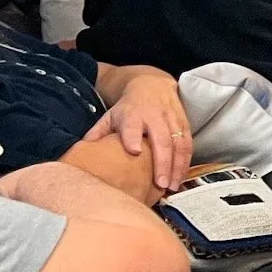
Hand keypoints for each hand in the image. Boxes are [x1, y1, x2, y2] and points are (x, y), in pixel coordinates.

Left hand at [83, 72, 192, 193]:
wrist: (152, 85)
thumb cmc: (128, 107)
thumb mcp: (110, 115)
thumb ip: (98, 133)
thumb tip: (83, 150)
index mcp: (132, 114)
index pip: (132, 126)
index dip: (133, 137)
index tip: (134, 151)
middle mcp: (154, 116)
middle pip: (161, 139)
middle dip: (162, 162)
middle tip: (160, 184)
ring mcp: (171, 119)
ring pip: (178, 143)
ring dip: (177, 166)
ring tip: (172, 186)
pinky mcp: (184, 123)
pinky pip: (188, 143)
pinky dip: (186, 161)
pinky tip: (181, 176)